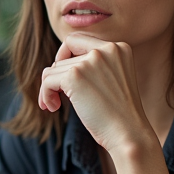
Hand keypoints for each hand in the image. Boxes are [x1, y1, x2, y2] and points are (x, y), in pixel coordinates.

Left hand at [38, 34, 154, 154]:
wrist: (128, 134)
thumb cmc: (119, 115)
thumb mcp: (113, 80)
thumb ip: (94, 66)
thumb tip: (55, 65)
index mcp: (118, 48)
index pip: (78, 39)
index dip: (65, 55)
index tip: (63, 75)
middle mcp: (106, 49)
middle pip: (64, 55)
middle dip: (56, 75)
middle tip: (56, 95)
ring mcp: (90, 61)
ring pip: (54, 69)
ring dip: (49, 88)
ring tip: (54, 105)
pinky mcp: (75, 75)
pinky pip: (47, 80)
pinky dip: (45, 94)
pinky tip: (53, 107)